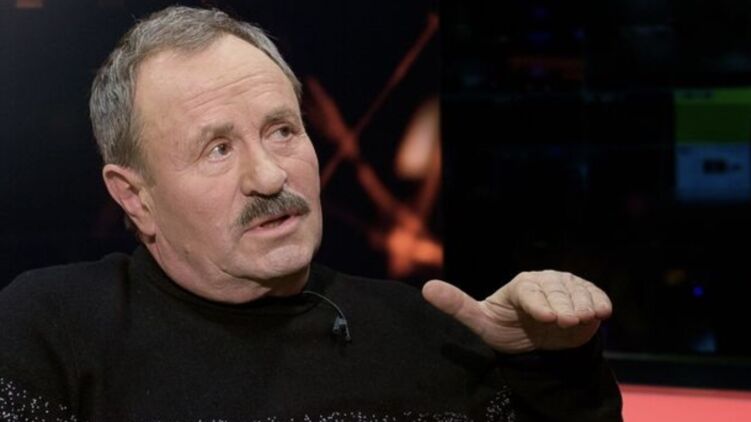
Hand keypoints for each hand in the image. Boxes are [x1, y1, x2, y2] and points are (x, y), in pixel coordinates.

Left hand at [422, 271, 611, 352]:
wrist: (536, 341)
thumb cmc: (505, 328)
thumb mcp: (481, 321)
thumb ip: (457, 306)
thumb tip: (426, 288)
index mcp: (520, 285)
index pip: (531, 291)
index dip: (540, 303)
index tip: (548, 317)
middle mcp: (544, 281)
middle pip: (557, 290)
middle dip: (564, 306)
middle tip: (566, 322)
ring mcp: (567, 286)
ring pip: (578, 293)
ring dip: (583, 306)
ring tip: (581, 320)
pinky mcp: (586, 294)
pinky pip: (595, 295)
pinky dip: (599, 302)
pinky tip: (601, 313)